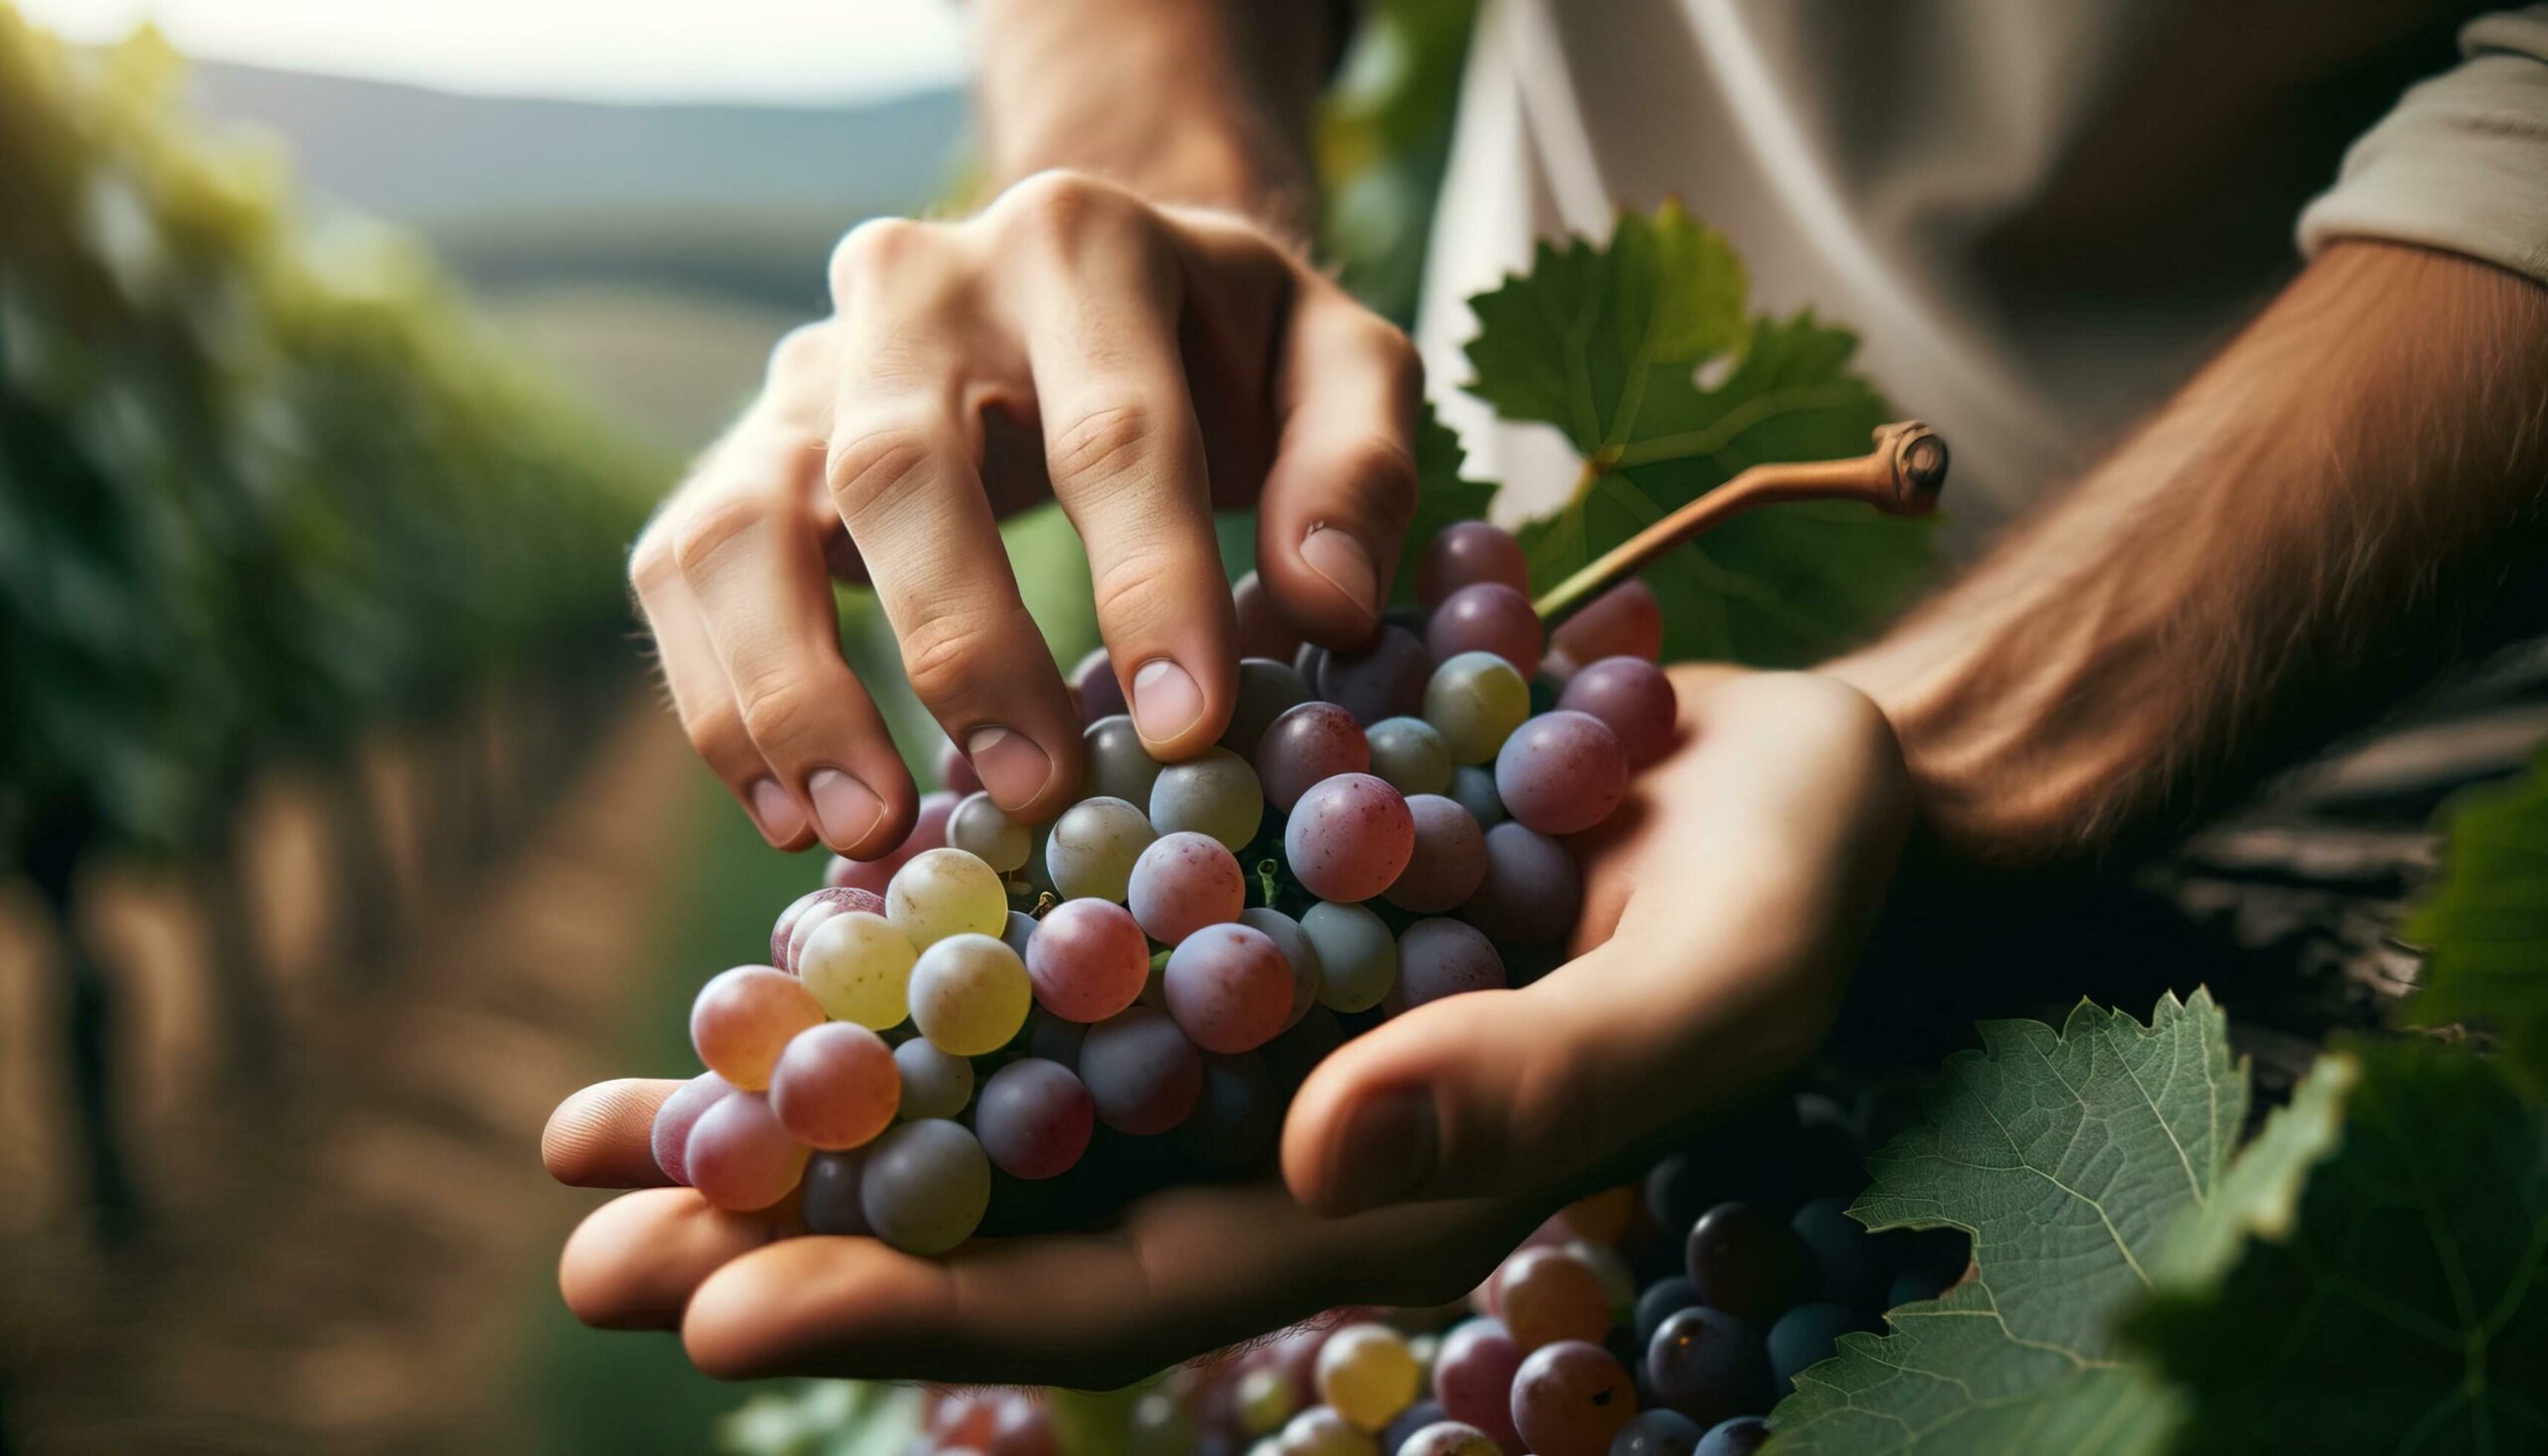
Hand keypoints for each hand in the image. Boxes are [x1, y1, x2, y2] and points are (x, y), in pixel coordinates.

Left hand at [542, 669, 1910, 1384]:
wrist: (1783, 760)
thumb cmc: (1781, 882)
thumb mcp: (1707, 978)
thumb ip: (1542, 1081)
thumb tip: (1327, 1149)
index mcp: (1373, 1191)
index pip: (1122, 1289)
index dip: (925, 1310)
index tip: (725, 1314)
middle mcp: (1276, 1125)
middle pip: (1006, 1211)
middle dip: (797, 1234)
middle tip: (581, 1237)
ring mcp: (1236, 1013)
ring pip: (990, 1083)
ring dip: (803, 1099)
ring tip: (599, 1116)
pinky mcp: (1222, 888)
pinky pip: (1038, 937)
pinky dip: (905, 947)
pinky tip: (770, 935)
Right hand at [627, 171, 1423, 854]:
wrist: (1086, 279)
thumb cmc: (1228, 351)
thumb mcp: (1339, 366)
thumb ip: (1359, 468)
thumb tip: (1329, 606)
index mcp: (1080, 245)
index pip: (1112, 426)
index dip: (1150, 584)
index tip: (1188, 728)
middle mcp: (916, 287)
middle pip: (901, 462)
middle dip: (964, 642)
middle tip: (1035, 790)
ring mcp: (805, 369)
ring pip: (749, 520)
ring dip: (796, 688)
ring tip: (872, 826)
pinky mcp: (739, 453)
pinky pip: (686, 572)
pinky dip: (724, 703)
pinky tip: (794, 814)